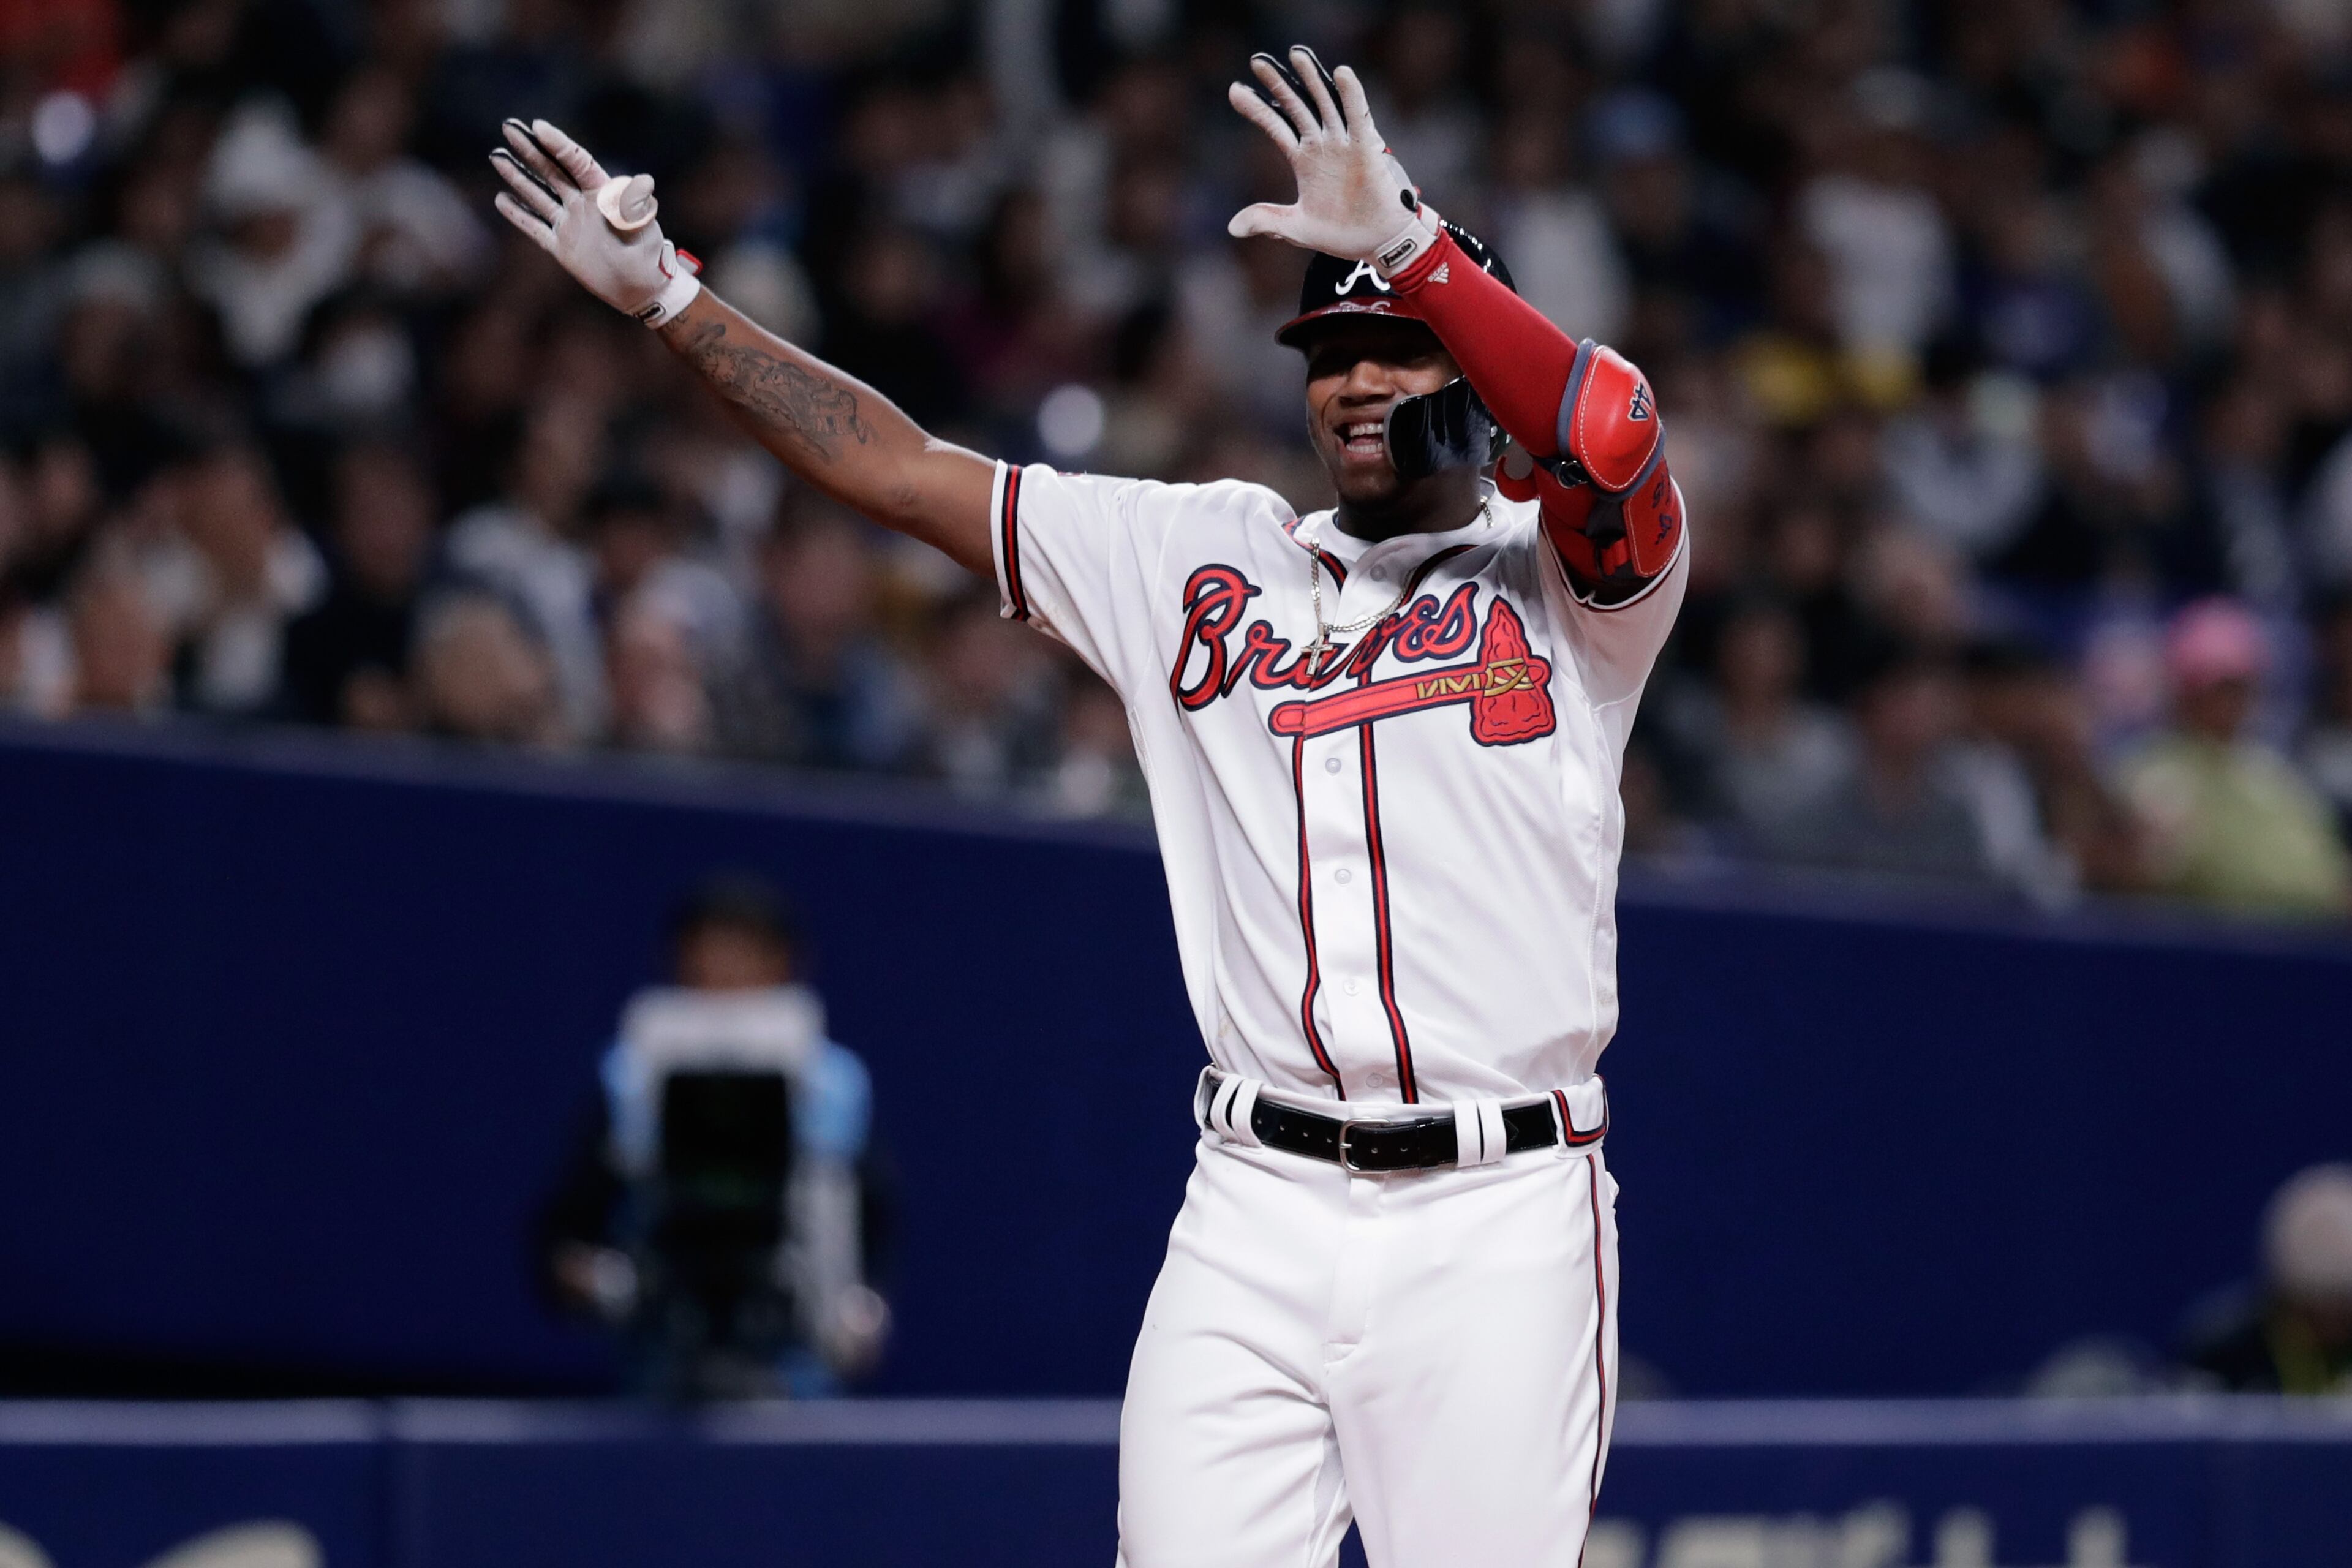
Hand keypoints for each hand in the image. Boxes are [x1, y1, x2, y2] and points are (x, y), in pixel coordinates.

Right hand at [489, 119, 701, 326]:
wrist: (642, 290)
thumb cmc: (650, 257)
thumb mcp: (646, 230)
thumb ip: (636, 208)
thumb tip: (644, 182)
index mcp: (603, 195)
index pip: (577, 163)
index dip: (558, 144)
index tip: (538, 127)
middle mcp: (582, 204)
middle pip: (552, 171)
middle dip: (530, 149)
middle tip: (508, 127)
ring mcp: (570, 224)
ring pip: (538, 194)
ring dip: (517, 176)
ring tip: (496, 155)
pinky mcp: (561, 246)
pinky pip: (535, 227)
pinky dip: (518, 214)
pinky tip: (501, 199)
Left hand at [1225, 47, 1439, 274]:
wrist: (1378, 244)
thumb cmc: (1343, 234)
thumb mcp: (1297, 228)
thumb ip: (1267, 221)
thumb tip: (1233, 228)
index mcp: (1304, 160)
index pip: (1276, 126)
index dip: (1256, 109)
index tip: (1234, 91)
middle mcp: (1322, 146)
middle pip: (1297, 106)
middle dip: (1277, 84)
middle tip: (1257, 61)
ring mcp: (1344, 144)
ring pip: (1326, 103)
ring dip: (1312, 79)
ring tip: (1296, 54)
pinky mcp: (1367, 149)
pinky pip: (1359, 117)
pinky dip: (1352, 96)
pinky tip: (1342, 73)